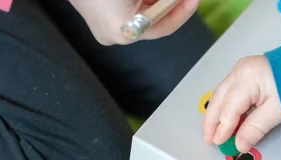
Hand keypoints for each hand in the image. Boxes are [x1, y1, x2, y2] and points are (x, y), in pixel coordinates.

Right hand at [68, 0, 199, 45]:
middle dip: (168, 2)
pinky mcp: (98, 18)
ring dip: (155, 0)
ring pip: (141, 14)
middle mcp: (113, 35)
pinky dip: (141, 1)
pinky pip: (128, 12)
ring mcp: (104, 29)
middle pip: (152, 19)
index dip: (182, 9)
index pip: (163, 24)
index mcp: (123, 30)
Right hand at [203, 56, 280, 152]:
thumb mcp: (277, 111)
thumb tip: (239, 145)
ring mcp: (242, 69)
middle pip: (219, 100)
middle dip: (212, 122)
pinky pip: (229, 91)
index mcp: (246, 78)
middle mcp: (240, 71)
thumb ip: (255, 129)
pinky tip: (227, 119)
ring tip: (215, 133)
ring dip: (217, 114)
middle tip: (209, 140)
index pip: (229, 109)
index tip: (220, 144)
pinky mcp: (247, 72)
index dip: (223, 129)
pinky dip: (226, 106)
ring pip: (221, 95)